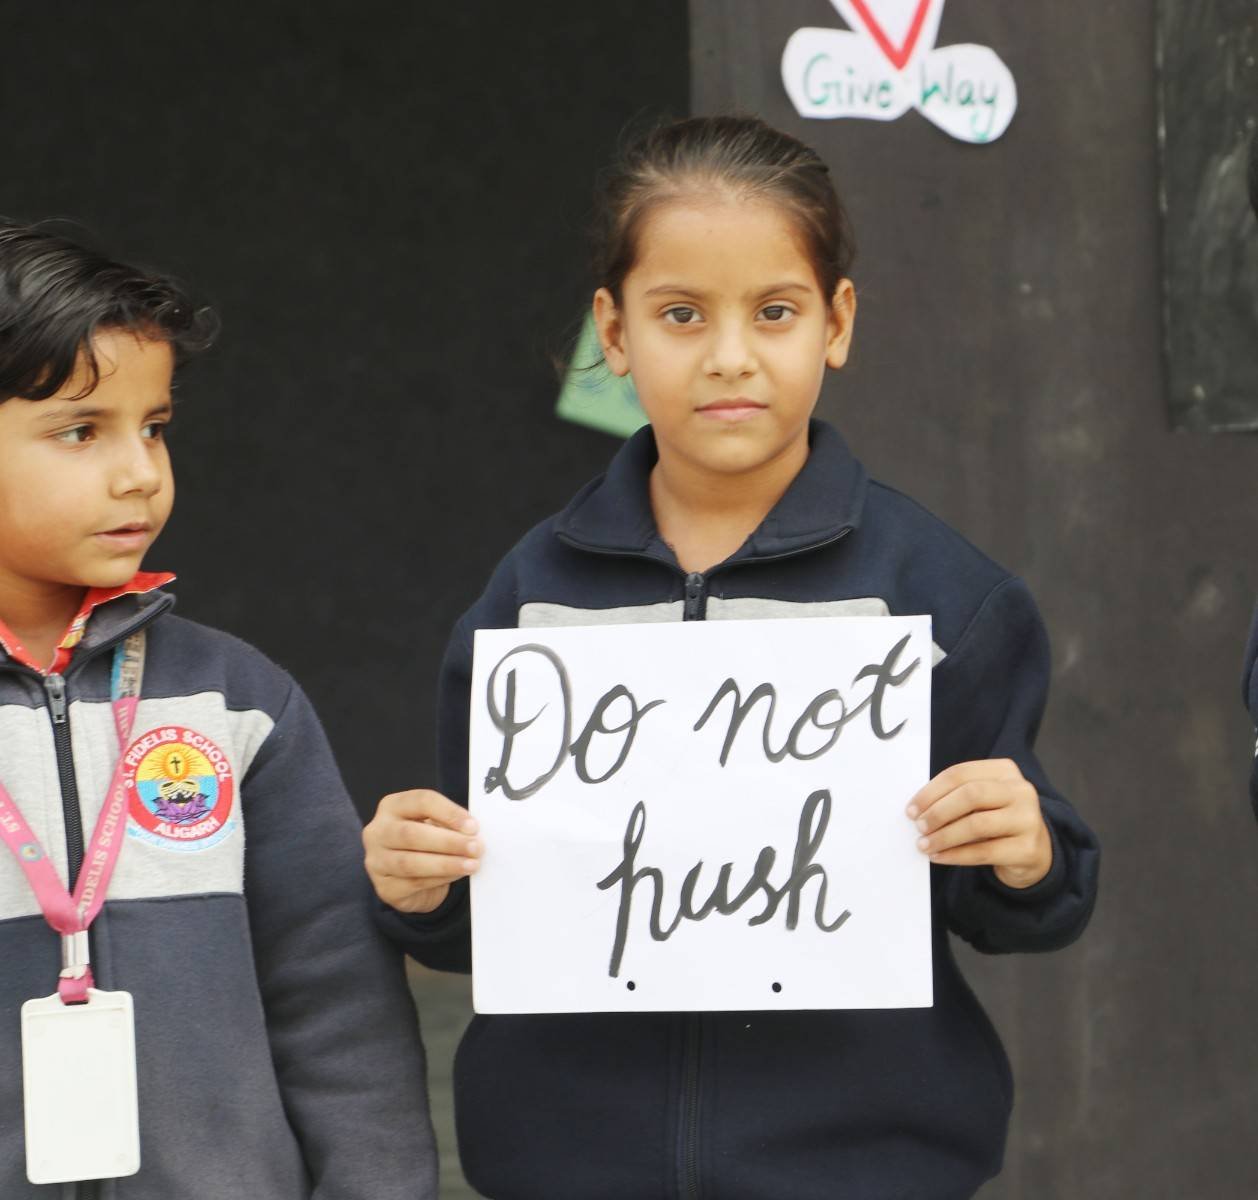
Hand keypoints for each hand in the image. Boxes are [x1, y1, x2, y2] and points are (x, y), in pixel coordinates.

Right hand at [363, 789, 481, 913]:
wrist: (409, 877)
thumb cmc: (425, 842)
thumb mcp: (435, 824)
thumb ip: (449, 823)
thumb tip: (472, 831)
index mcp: (392, 806)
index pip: (420, 801)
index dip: (449, 812)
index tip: (473, 826)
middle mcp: (378, 831)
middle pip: (411, 834)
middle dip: (448, 841)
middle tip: (475, 847)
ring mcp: (377, 861)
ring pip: (410, 863)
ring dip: (446, 864)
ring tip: (470, 864)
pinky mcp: (384, 887)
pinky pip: (414, 884)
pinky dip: (439, 879)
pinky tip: (456, 875)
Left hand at [906, 759, 1051, 888]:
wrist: (1035, 852)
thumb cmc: (997, 821)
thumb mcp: (982, 802)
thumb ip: (956, 797)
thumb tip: (918, 810)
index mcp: (1005, 771)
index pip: (960, 773)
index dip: (931, 791)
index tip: (912, 809)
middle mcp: (1021, 791)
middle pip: (970, 795)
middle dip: (938, 812)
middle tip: (918, 826)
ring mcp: (1028, 819)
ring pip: (977, 824)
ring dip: (944, 836)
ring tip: (924, 844)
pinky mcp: (1028, 849)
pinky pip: (984, 851)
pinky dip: (956, 855)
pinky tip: (939, 857)